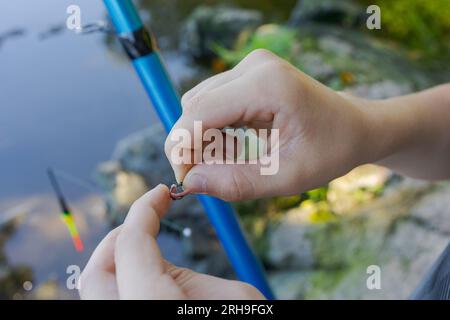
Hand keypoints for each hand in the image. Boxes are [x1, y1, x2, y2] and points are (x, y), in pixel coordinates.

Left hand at [79, 184, 264, 299]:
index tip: (161, 193)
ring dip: (119, 259)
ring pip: (100, 292)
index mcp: (150, 306)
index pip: (130, 244)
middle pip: (97, 273)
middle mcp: (127, 319)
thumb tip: (156, 261)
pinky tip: (151, 272)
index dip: (144, 209)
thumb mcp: (234, 297)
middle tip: (147, 219)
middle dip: (119, 237)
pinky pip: (119, 303)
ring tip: (147, 242)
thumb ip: (186, 277)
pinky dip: (127, 280)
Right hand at [165, 49, 369, 200]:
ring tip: (235, 159)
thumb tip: (189, 183)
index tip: (185, 181)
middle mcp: (254, 66)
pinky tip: (236, 145)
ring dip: (204, 139)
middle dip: (193, 146)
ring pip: (198, 105)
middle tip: (213, 177)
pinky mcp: (247, 74)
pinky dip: (214, 129)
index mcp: (268, 85)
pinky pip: (211, 102)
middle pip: (194, 107)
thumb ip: (236, 182)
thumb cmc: (330, 150)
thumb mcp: (287, 177)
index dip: (183, 148)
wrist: (353, 126)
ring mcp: (250, 66)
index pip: (200, 112)